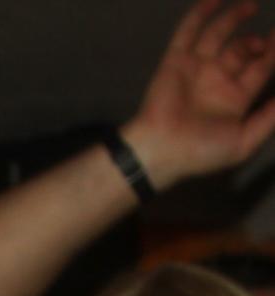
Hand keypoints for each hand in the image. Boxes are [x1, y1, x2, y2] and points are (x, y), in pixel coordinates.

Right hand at [125, 0, 274, 187]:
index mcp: (234, 99)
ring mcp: (196, 68)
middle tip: (261, 40)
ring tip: (250, 6)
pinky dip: (201, 13)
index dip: (273, 52)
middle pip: (241, 50)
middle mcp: (217, 80)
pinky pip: (188, 31)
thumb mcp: (244, 142)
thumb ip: (269, 118)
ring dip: (234, 18)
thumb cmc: (201, 151)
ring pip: (219, 35)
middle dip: (254, 42)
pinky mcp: (176, 60)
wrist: (162, 150)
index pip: (259, 68)